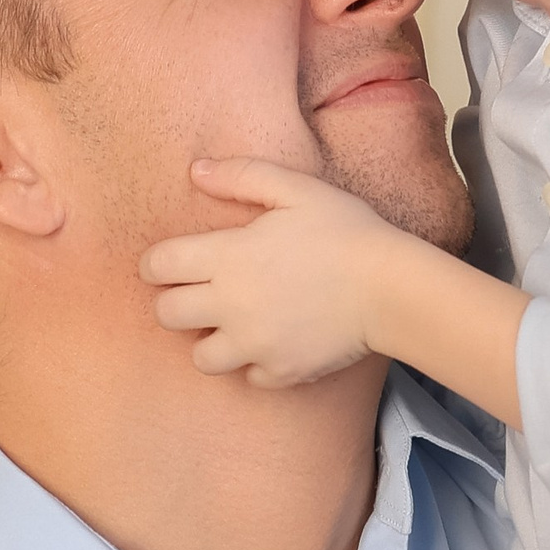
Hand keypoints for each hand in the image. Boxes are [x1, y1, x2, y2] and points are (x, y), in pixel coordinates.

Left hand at [139, 158, 409, 387]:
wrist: (392, 288)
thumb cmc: (345, 231)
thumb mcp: (296, 189)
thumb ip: (242, 176)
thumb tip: (196, 171)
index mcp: (227, 257)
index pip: (157, 266)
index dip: (157, 263)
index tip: (173, 263)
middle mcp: (231, 305)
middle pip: (167, 315)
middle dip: (175, 302)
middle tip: (201, 293)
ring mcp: (254, 344)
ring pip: (200, 357)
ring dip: (210, 341)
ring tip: (234, 325)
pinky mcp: (280, 371)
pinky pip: (249, 378)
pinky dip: (256, 364)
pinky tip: (275, 342)